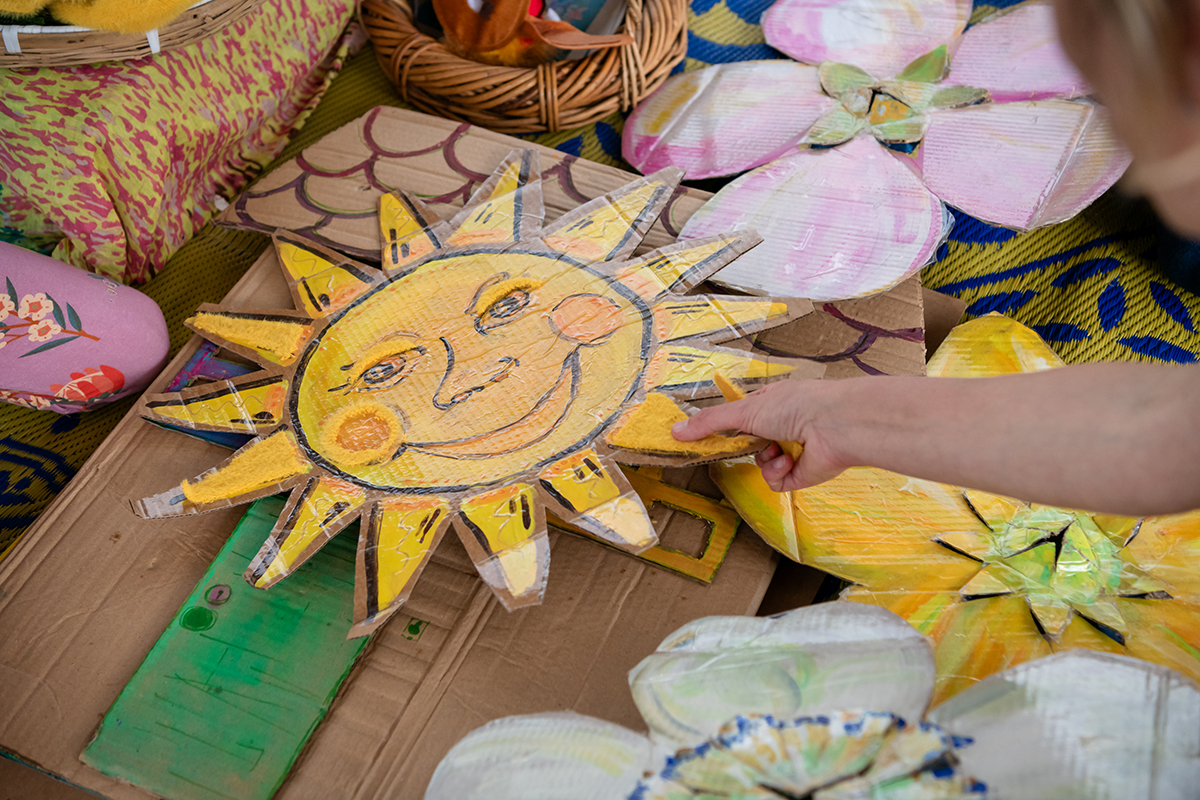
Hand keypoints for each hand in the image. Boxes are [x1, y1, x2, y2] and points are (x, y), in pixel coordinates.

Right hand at [670, 380, 850, 492]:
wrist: (835, 426)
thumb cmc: (796, 406)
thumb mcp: (744, 410)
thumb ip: (709, 422)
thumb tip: (675, 432)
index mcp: (771, 404)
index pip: (741, 418)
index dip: (725, 428)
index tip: (706, 436)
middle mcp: (783, 426)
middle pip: (749, 443)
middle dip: (744, 446)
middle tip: (745, 444)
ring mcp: (791, 451)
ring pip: (760, 464)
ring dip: (764, 459)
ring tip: (778, 451)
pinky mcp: (799, 475)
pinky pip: (775, 481)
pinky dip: (777, 473)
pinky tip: (789, 462)